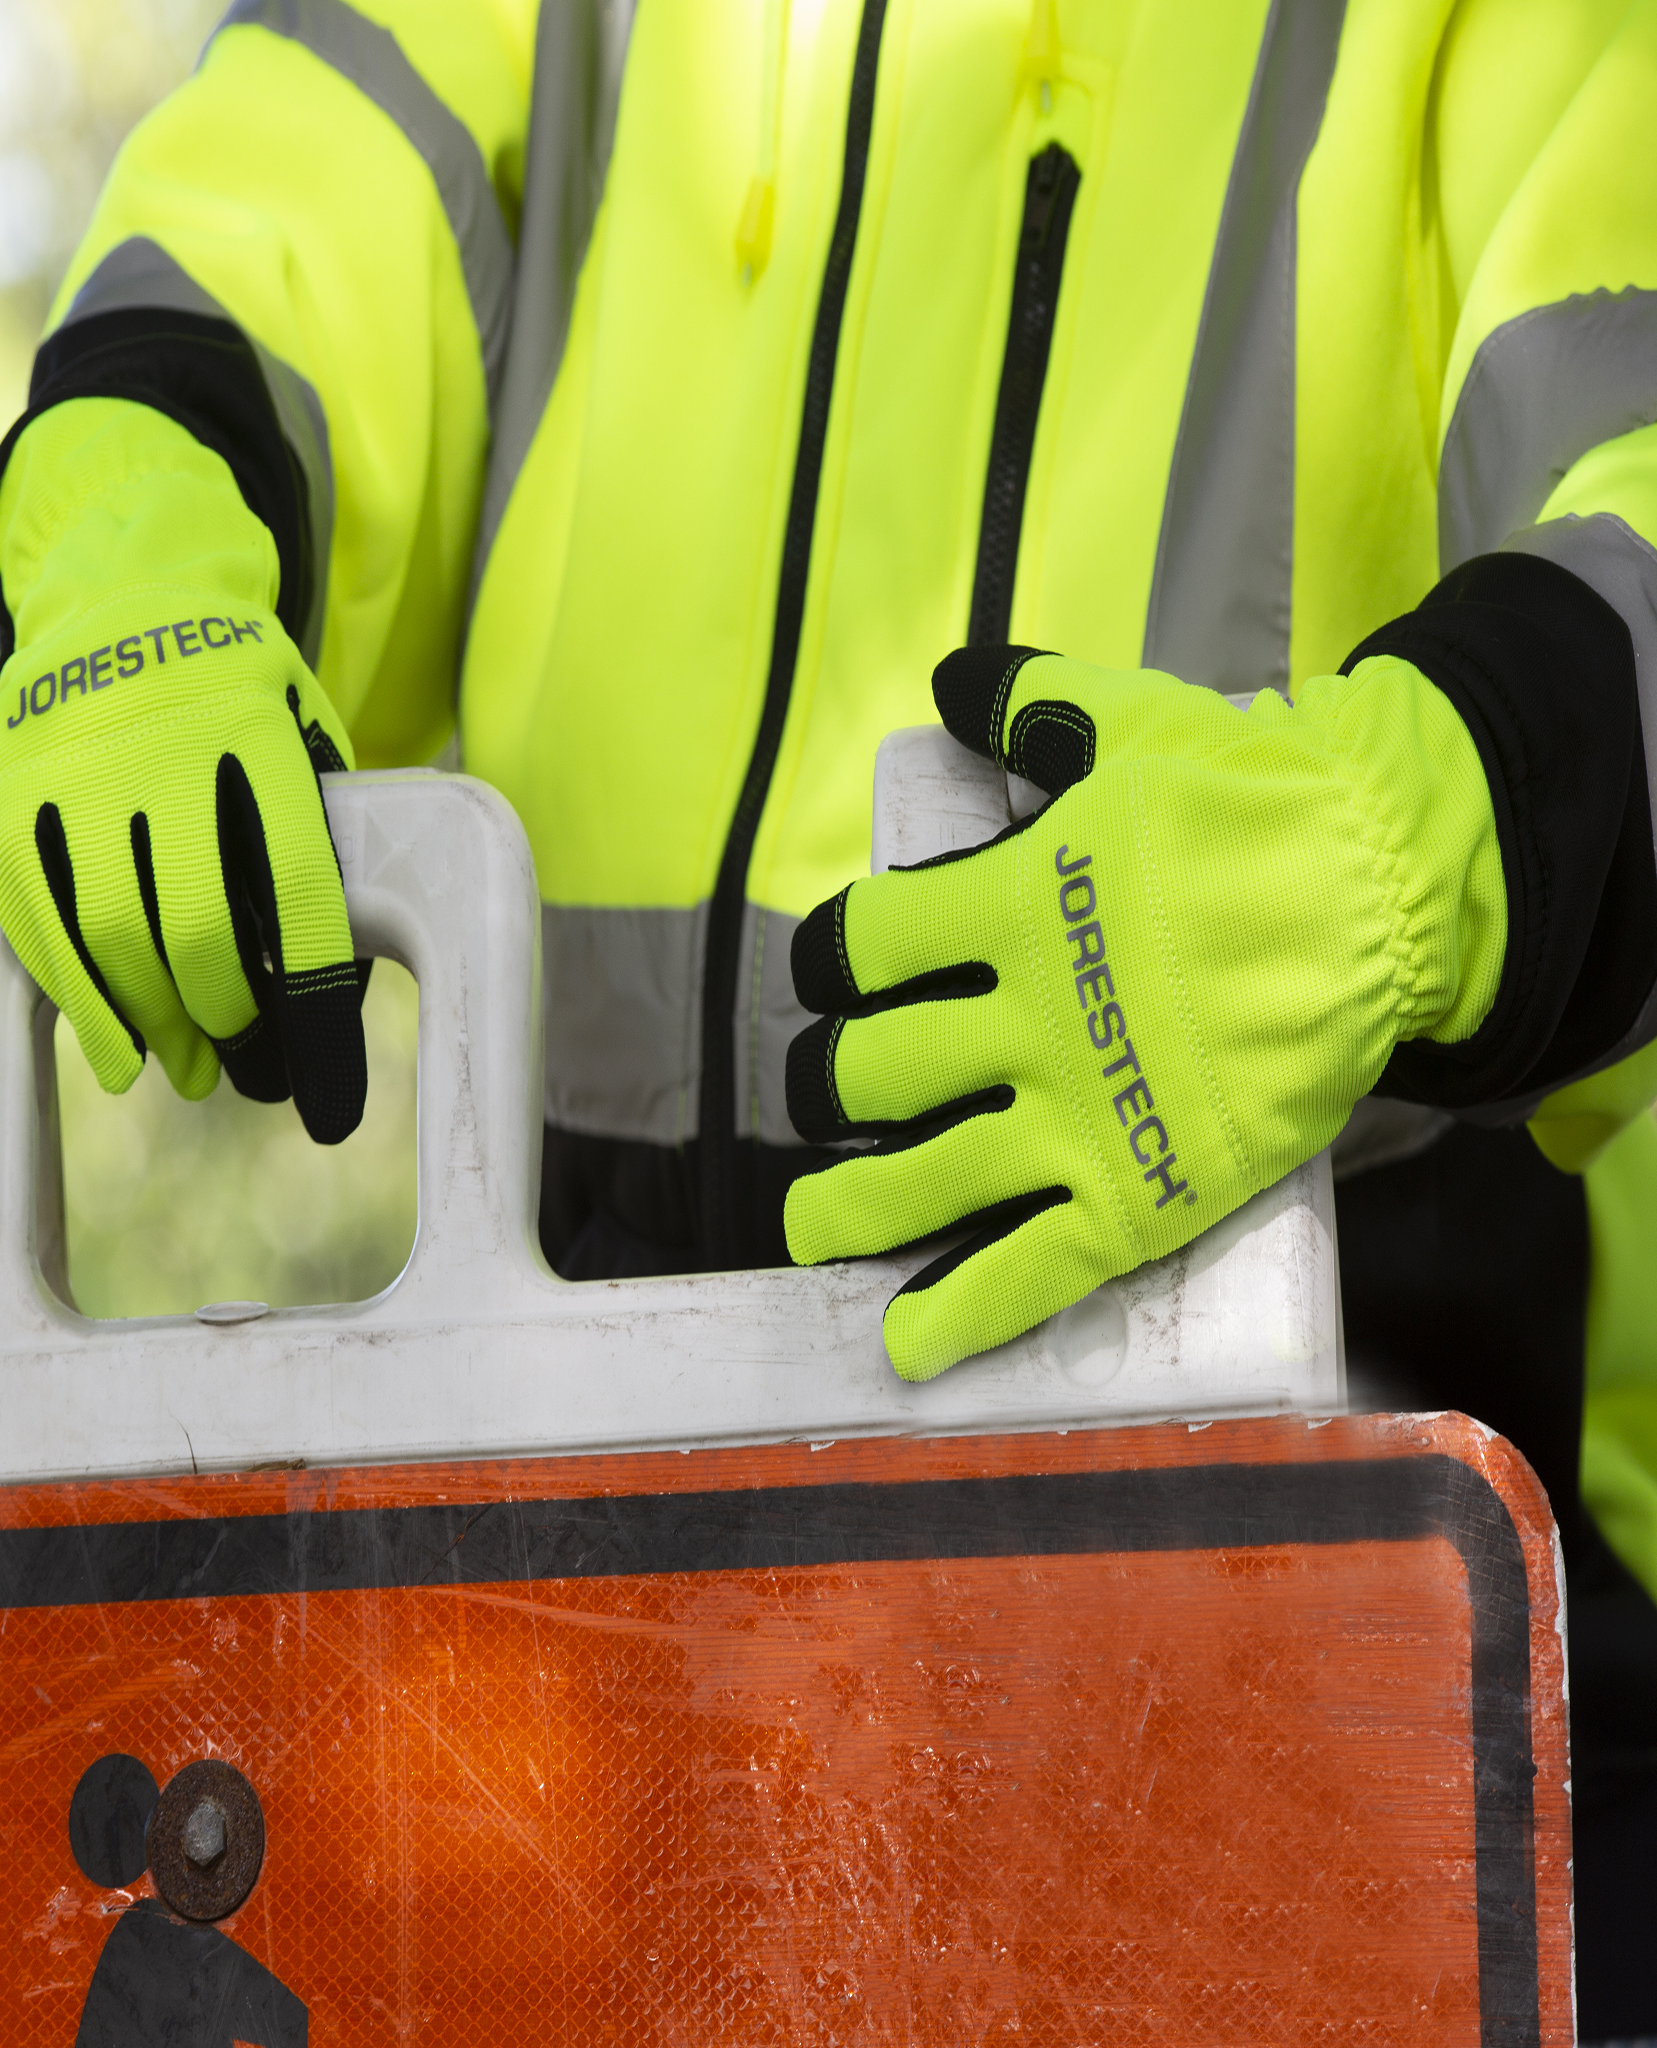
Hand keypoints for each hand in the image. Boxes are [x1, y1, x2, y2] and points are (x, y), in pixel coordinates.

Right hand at [0, 586, 365, 1139]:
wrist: (122, 596)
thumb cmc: (242, 699)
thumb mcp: (304, 733)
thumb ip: (319, 835)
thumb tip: (345, 990)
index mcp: (257, 733)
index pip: (299, 892)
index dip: (318, 1007)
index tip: (333, 1097)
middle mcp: (162, 749)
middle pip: (195, 923)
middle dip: (226, 1018)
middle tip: (241, 1061)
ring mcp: (76, 771)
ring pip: (111, 933)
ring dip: (152, 1024)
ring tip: (188, 1068)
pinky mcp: (11, 797)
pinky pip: (38, 922)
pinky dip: (78, 1002)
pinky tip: (115, 1054)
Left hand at [783, 644, 1504, 1378]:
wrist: (1390, 887)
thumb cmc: (1262, 801)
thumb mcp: (1134, 725)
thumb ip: (1032, 707)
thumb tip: (956, 683)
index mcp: (1004, 904)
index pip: (857, 947)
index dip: (824, 967)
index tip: (829, 982)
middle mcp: (1020, 1018)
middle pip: (869, 1072)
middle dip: (829, 1089)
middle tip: (830, 1098)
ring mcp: (1077, 1113)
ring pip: (924, 1179)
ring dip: (851, 1212)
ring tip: (811, 1231)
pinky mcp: (1140, 1192)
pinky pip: (1031, 1268)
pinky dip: (963, 1314)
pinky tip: (907, 1348)